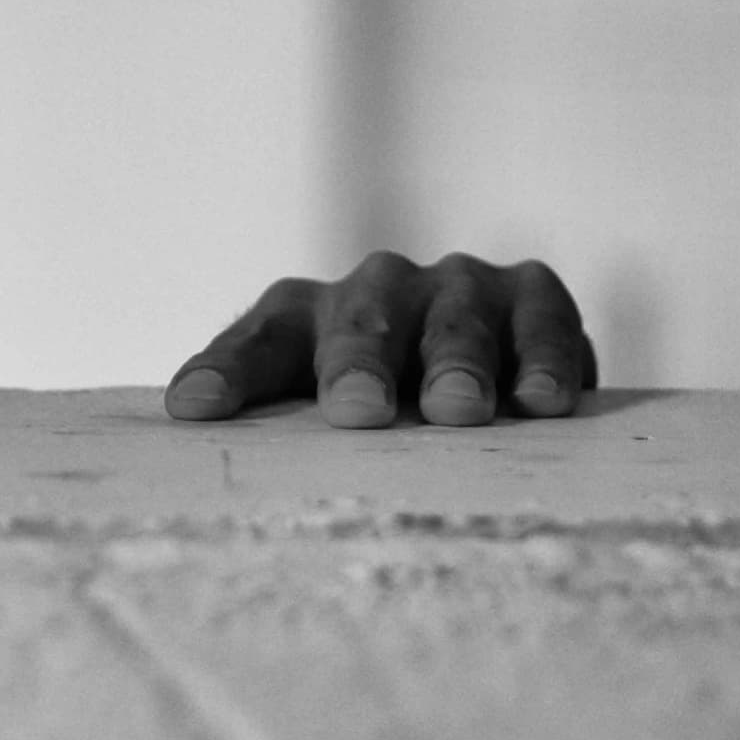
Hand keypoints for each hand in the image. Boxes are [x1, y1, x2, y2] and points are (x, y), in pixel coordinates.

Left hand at [163, 250, 595, 427]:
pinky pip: (541, 320)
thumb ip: (269, 436)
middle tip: (357, 410)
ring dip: (454, 359)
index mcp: (305, 316)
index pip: (258, 339)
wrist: (488, 368)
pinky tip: (541, 400)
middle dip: (357, 362)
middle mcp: (378, 288)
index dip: (228, 371)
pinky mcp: (531, 295)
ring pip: (453, 317)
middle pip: (360, 321)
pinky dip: (544, 357)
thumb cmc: (376, 413)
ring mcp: (457, 285)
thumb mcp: (312, 417)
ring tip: (454, 407)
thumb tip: (195, 454)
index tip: (196, 409)